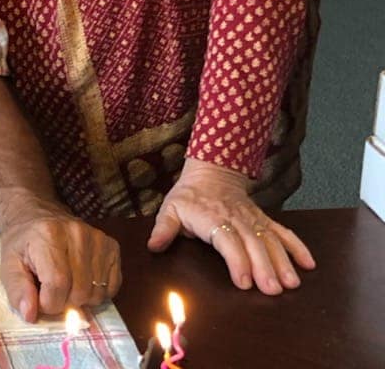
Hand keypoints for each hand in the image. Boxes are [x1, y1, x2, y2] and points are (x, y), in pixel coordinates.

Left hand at [0, 199, 121, 319]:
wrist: (37, 215)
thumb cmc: (23, 243)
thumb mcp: (9, 265)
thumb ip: (17, 290)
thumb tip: (30, 315)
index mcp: (49, 235)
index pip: (58, 285)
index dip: (48, 303)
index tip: (39, 298)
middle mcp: (77, 233)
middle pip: (80, 292)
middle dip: (64, 302)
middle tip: (52, 290)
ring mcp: (98, 238)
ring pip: (97, 292)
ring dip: (81, 299)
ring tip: (67, 283)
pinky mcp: (111, 246)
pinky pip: (113, 286)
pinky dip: (98, 292)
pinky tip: (83, 280)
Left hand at [147, 158, 315, 293]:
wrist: (211, 171)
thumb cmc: (189, 195)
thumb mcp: (170, 208)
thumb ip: (164, 228)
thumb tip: (153, 246)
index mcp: (211, 217)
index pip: (226, 240)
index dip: (236, 260)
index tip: (244, 281)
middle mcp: (236, 219)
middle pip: (253, 244)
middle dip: (264, 267)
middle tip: (274, 290)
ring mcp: (253, 219)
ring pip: (270, 240)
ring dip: (283, 261)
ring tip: (292, 283)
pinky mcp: (263, 220)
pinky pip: (283, 232)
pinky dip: (297, 246)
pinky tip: (309, 263)